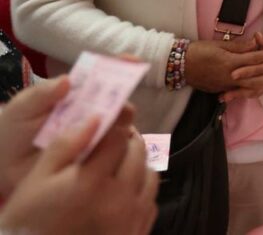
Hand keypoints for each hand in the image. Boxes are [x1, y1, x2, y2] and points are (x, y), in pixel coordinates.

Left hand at [0, 77, 134, 197]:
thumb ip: (40, 95)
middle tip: (121, 106)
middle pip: (118, 99)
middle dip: (125, 98)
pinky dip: (119, 148)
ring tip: (109, 130)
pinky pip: (116, 152)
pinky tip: (110, 150)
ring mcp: (96, 136)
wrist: (3, 170)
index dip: (120, 66)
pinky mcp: (97, 160)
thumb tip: (67, 79)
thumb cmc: (13, 133)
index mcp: (76, 95)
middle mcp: (92, 112)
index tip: (134, 61)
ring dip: (121, 124)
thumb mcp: (21, 108)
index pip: (102, 76)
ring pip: (121, 125)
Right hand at [0, 116, 157, 234]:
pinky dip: (141, 190)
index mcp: (91, 182)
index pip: (118, 138)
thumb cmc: (32, 220)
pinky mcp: (138, 231)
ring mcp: (132, 217)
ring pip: (150, 175)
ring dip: (138, 164)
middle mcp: (118, 198)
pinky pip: (151, 201)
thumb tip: (94, 118)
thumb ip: (65, 146)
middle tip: (112, 142)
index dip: (115, 124)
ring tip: (118, 166)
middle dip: (126, 141)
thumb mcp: (36, 181)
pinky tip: (122, 191)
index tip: (110, 120)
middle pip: (137, 153)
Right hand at [184, 38, 262, 96]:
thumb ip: (238, 47)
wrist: (180, 65)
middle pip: (253, 78)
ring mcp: (224, 85)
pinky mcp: (219, 89)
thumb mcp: (219, 45)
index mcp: (230, 62)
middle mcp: (229, 76)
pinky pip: (237, 92)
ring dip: (261, 87)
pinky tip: (255, 91)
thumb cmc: (199, 51)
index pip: (252, 59)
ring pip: (246, 88)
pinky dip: (248, 92)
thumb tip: (254, 42)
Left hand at [220, 33, 262, 103]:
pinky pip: (257, 92)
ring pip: (255, 90)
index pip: (259, 68)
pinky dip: (245, 95)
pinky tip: (233, 98)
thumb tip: (257, 36)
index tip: (233, 73)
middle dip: (239, 88)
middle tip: (225, 92)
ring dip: (240, 95)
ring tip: (225, 98)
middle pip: (255, 83)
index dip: (247, 71)